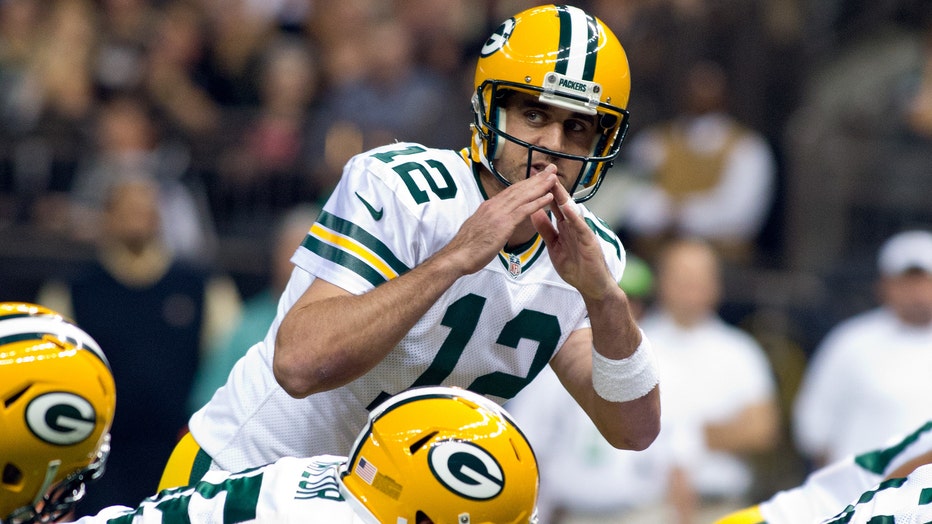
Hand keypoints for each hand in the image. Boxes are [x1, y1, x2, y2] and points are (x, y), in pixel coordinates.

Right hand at [439, 170, 556, 274]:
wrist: (457, 256)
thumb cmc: (466, 248)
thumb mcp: (478, 229)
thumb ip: (488, 222)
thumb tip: (493, 222)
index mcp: (489, 206)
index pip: (511, 191)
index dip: (526, 183)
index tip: (538, 176)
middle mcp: (494, 205)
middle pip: (519, 189)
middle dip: (537, 179)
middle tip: (552, 169)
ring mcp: (499, 213)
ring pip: (523, 196)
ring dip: (540, 186)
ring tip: (554, 178)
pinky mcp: (503, 223)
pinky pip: (524, 210)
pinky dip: (537, 202)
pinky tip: (549, 197)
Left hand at [531, 166, 616, 298]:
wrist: (591, 285)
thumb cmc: (575, 266)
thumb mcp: (554, 246)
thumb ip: (546, 230)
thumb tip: (534, 214)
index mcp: (565, 226)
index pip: (552, 205)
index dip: (542, 192)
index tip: (531, 179)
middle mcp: (574, 225)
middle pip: (561, 202)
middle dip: (551, 187)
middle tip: (542, 171)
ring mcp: (582, 231)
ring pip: (570, 210)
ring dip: (562, 196)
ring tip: (553, 182)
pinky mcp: (589, 240)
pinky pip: (580, 226)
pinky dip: (573, 216)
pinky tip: (566, 206)